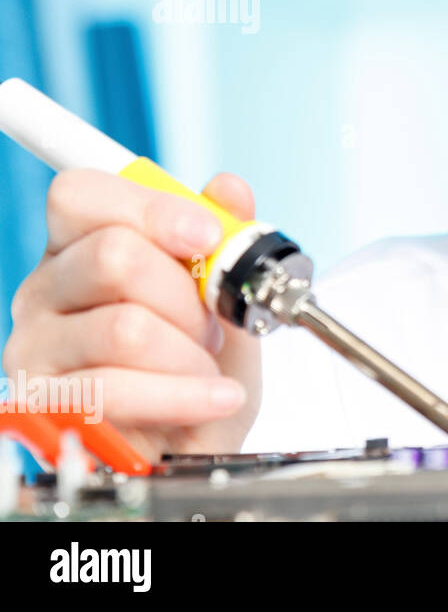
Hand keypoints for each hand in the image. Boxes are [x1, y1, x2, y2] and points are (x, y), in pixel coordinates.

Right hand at [4, 169, 261, 461]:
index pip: (81, 195)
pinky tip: (216, 396)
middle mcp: (45, 290)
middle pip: (113, 256)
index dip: (152, 209)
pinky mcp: (45, 406)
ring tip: (206, 366)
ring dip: (189, 353)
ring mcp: (36, 348)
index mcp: (80, 245)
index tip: (207, 237)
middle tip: (209, 324)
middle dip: (187, 295)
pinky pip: (117, 389)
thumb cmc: (202, 365)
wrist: (199, 441)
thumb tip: (228, 189)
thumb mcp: (226, 296)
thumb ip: (226, 236)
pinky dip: (185, 394)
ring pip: (124, 328)